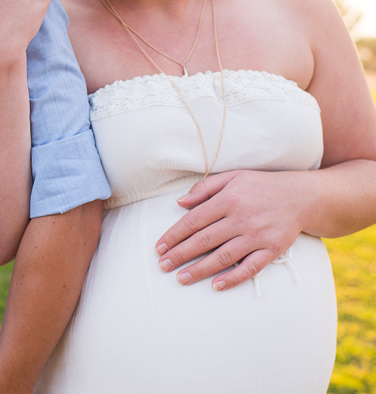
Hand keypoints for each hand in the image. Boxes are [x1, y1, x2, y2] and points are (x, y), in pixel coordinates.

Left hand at [154, 170, 311, 290]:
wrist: (303, 196)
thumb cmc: (261, 186)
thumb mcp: (233, 177)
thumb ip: (204, 188)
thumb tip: (179, 202)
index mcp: (228, 199)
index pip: (193, 221)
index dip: (173, 236)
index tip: (158, 248)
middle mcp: (241, 218)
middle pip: (204, 240)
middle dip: (180, 255)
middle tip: (162, 266)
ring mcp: (257, 235)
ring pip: (223, 256)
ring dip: (200, 270)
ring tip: (181, 278)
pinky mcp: (272, 249)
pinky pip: (250, 267)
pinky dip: (233, 278)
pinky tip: (216, 286)